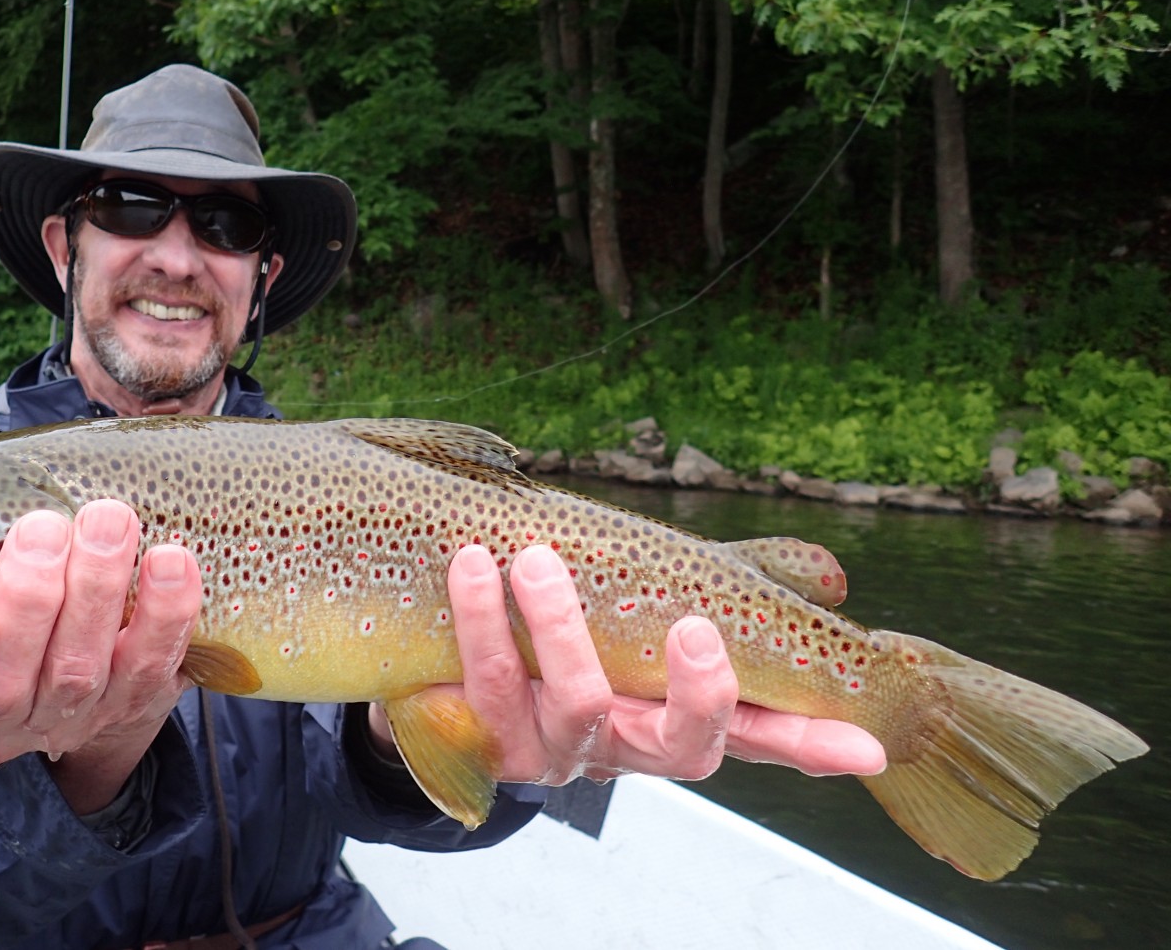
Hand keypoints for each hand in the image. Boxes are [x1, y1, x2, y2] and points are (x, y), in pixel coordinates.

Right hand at [0, 500, 203, 812]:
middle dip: (28, 599)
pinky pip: (153, 661)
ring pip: (79, 668)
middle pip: (5, 679)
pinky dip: (165, 611)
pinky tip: (170, 560)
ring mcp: (68, 714)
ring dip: (97, 588)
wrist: (77, 650)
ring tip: (108, 518)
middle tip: (42, 526)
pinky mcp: (134, 698)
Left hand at [372, 543, 885, 785]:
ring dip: (557, 629)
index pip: (759, 736)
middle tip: (698, 630)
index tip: (865, 746)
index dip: (809, 744)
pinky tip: (474, 567)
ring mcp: (560, 751)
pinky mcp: (490, 742)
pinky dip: (482, 619)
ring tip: (536, 560)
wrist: (446, 660)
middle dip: (698, 695)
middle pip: (683, 747)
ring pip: (576, 705)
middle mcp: (628, 745)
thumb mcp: (655, 599)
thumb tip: (832, 578)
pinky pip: (488, 682)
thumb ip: (738, 583)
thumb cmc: (575, 627)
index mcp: (676, 714)